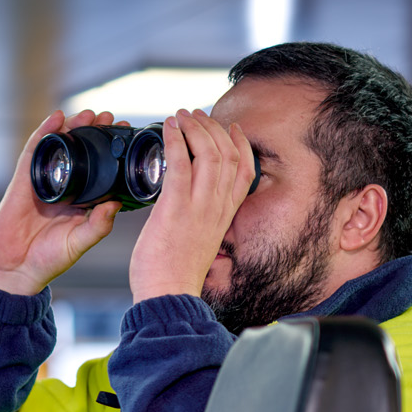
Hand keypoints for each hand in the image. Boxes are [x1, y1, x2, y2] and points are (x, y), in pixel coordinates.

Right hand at [0, 109, 123, 295]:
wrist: (15, 269)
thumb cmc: (47, 260)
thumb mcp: (80, 242)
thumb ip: (98, 225)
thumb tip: (117, 202)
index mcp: (81, 201)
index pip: (99, 169)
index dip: (110, 150)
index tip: (124, 135)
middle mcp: (64, 187)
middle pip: (80, 151)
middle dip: (94, 132)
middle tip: (110, 117)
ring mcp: (43, 181)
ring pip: (60, 146)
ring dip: (73, 127)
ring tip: (90, 114)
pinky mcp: (24, 180)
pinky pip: (34, 150)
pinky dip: (45, 132)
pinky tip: (56, 119)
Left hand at [128, 108, 257, 302]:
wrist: (168, 295)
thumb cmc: (174, 275)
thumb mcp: (198, 243)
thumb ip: (199, 221)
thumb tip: (185, 209)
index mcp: (224, 215)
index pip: (244, 171)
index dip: (240, 145)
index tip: (232, 128)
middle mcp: (216, 207)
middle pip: (227, 155)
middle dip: (213, 128)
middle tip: (196, 115)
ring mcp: (198, 206)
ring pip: (208, 153)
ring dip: (194, 128)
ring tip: (181, 115)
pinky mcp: (175, 208)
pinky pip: (180, 164)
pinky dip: (175, 141)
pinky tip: (167, 128)